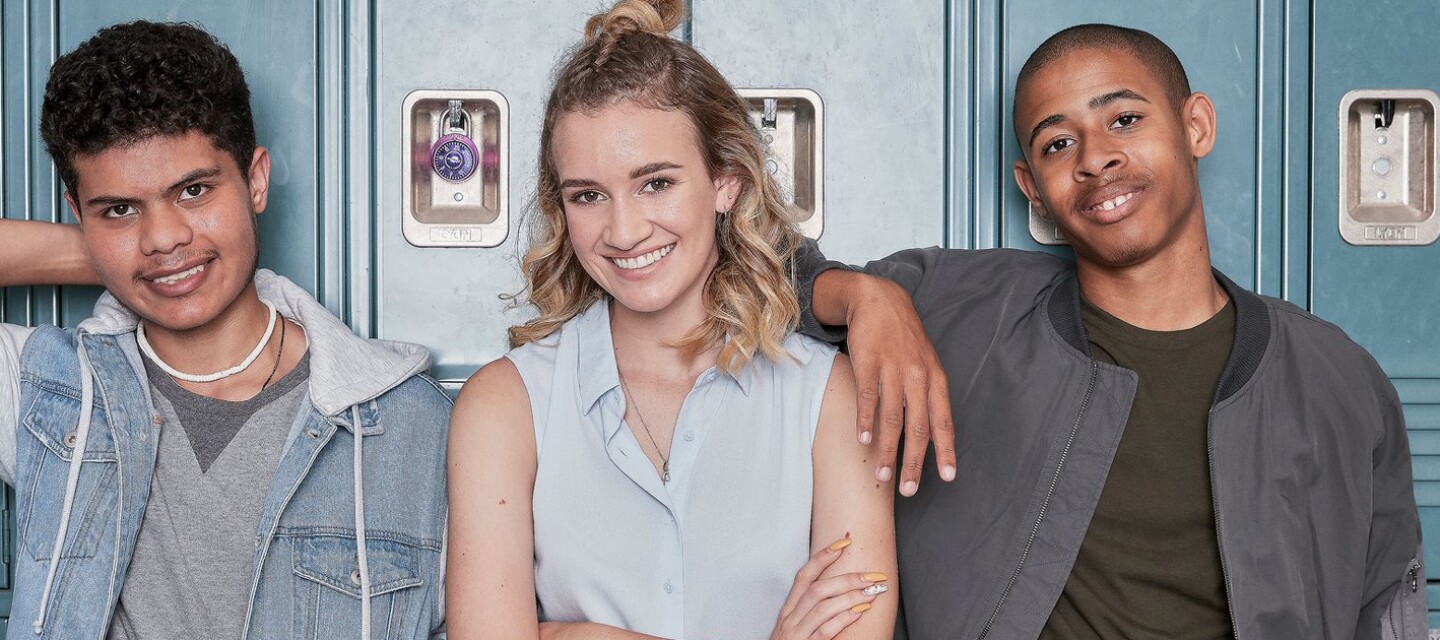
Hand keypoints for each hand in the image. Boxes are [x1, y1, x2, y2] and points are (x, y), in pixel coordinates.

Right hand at [770, 538, 889, 639]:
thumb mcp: (796, 626)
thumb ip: (812, 609)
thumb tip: (840, 590)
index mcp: (788, 610)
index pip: (803, 576)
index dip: (823, 557)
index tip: (844, 542)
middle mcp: (790, 619)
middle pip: (817, 589)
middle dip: (847, 578)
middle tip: (873, 576)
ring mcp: (796, 634)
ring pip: (822, 607)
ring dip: (850, 596)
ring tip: (872, 592)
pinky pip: (826, 630)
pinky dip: (844, 618)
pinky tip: (860, 611)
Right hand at [843, 274, 955, 495]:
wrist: (880, 300)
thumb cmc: (904, 338)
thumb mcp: (925, 363)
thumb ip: (929, 396)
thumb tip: (933, 435)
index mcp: (935, 379)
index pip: (944, 420)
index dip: (946, 450)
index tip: (948, 477)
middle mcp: (918, 377)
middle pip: (919, 427)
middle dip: (914, 462)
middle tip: (908, 490)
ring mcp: (893, 369)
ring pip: (893, 418)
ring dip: (887, 450)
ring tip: (882, 475)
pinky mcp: (869, 362)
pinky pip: (868, 397)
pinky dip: (865, 420)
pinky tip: (862, 440)